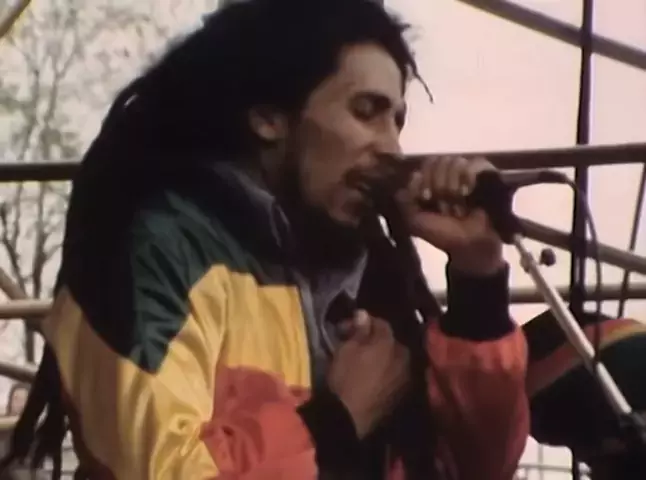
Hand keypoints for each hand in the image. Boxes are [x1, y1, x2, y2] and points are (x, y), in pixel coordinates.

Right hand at [328, 311, 409, 437]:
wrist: (349, 418)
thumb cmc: (345, 377)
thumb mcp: (346, 349)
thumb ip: (359, 330)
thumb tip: (364, 313)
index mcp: (390, 342)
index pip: (380, 323)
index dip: (363, 322)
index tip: (348, 326)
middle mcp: (403, 357)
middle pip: (390, 341)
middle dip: (375, 339)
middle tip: (356, 343)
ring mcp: (404, 377)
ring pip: (393, 358)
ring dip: (381, 356)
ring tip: (363, 361)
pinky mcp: (400, 394)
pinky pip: (393, 375)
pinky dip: (384, 372)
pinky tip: (371, 376)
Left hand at [396, 155, 504, 275]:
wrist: (471, 245)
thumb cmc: (443, 234)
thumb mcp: (415, 221)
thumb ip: (405, 200)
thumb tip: (414, 175)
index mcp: (431, 182)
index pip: (424, 165)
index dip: (423, 180)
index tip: (425, 198)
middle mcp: (449, 175)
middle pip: (438, 161)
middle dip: (438, 185)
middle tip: (444, 206)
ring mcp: (468, 173)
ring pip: (455, 161)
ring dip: (453, 186)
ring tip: (458, 203)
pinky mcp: (487, 175)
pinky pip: (476, 163)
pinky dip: (469, 176)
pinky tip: (468, 191)